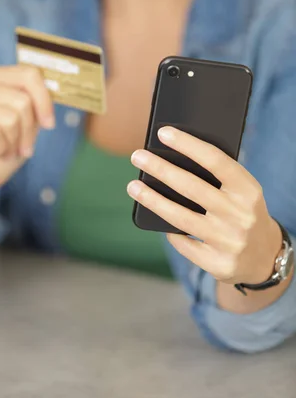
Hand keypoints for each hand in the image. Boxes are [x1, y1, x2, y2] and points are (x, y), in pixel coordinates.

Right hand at [0, 66, 53, 202]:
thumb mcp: (29, 123)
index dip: (44, 101)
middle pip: (22, 101)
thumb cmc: (6, 149)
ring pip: (9, 118)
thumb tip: (51, 89)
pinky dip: (0, 149)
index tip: (49, 124)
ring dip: (13, 142)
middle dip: (28, 131)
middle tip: (20, 146)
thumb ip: (37, 103)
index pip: (28, 74)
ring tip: (3, 149)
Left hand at [128, 126, 281, 285]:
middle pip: (191, 187)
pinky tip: (156, 219)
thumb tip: (171, 158)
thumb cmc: (242, 213)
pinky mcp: (219, 264)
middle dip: (160, 169)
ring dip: (152, 200)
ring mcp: (230, 241)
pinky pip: (183, 244)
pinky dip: (169, 231)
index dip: (188, 145)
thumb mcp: (242, 192)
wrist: (265, 257)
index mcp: (248, 190)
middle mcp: (241, 215)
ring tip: (133, 186)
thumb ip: (218, 179)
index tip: (163, 133)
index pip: (216, 161)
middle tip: (137, 156)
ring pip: (180, 217)